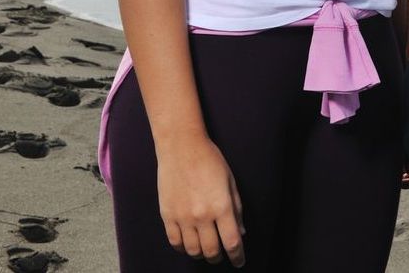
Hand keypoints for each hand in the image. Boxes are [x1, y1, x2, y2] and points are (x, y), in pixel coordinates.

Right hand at [156, 136, 245, 266]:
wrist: (181, 147)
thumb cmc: (209, 160)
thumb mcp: (230, 181)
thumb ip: (236, 208)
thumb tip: (240, 231)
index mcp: (221, 205)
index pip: (232, 241)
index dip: (238, 256)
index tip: (239, 261)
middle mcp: (202, 215)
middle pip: (212, 251)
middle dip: (219, 257)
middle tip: (222, 255)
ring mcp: (183, 217)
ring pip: (193, 250)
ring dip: (202, 254)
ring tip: (206, 249)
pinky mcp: (167, 216)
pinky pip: (175, 242)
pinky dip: (183, 248)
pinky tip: (189, 243)